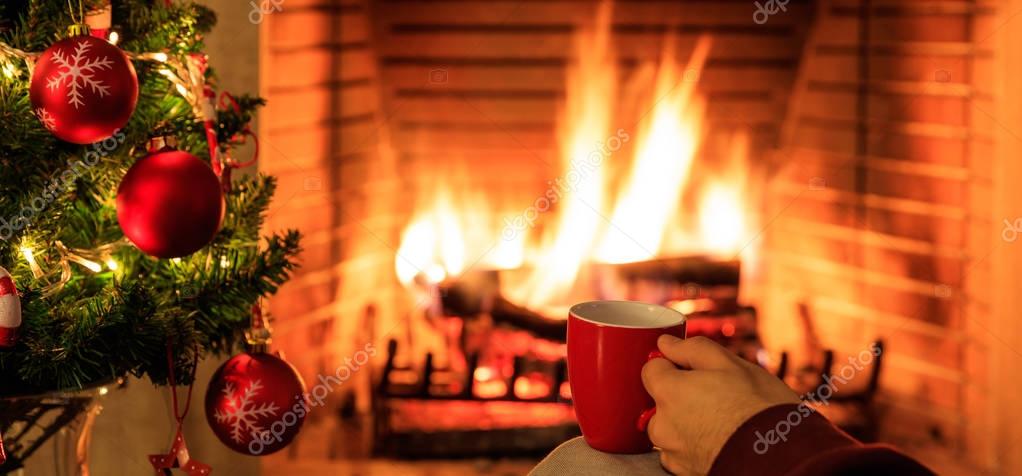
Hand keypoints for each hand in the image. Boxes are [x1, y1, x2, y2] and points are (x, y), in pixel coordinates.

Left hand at [641, 335, 799, 474]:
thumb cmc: (759, 409)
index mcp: (669, 392)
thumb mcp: (730, 364)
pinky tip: (720, 438)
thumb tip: (666, 343)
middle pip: (659, 400)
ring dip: (687, 420)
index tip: (692, 368)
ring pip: (670, 427)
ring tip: (723, 419)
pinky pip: (681, 450)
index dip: (672, 364)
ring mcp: (672, 451)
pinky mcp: (684, 471)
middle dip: (680, 394)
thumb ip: (691, 349)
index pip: (651, 369)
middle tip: (716, 394)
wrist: (781, 458)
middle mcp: (662, 424)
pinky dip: (696, 443)